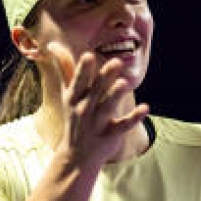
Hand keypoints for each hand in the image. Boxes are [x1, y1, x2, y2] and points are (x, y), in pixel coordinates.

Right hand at [45, 42, 147, 169]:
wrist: (77, 156)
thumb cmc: (75, 117)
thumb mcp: (68, 94)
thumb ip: (65, 69)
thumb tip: (53, 44)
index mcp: (74, 98)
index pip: (79, 81)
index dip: (83, 70)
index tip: (88, 55)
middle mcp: (85, 109)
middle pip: (96, 91)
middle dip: (105, 77)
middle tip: (116, 62)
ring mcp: (97, 122)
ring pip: (108, 106)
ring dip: (116, 95)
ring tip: (124, 83)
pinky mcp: (111, 134)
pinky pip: (123, 125)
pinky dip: (134, 117)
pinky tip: (146, 108)